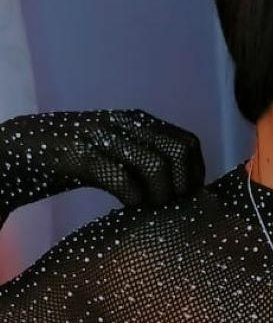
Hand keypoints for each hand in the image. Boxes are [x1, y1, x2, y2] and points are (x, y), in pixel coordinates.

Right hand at [0, 109, 205, 210]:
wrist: (14, 148)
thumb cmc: (72, 157)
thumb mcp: (117, 151)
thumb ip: (146, 157)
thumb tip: (183, 184)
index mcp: (139, 121)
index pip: (188, 143)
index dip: (195, 172)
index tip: (188, 197)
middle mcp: (125, 124)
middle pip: (178, 152)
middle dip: (182, 184)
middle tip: (171, 207)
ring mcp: (102, 136)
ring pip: (154, 163)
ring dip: (160, 195)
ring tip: (150, 210)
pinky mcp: (76, 154)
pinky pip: (119, 176)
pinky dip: (132, 197)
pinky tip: (129, 208)